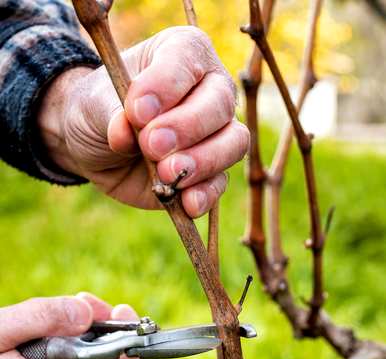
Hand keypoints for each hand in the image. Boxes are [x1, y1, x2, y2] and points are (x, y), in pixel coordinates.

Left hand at [38, 26, 249, 217]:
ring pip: (233, 143)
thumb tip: (124, 133)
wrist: (96, 147)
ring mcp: (215, 133)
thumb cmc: (99, 109)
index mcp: (182, 54)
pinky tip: (186, 203)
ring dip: (201, 162)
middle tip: (152, 145)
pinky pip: (220, 183)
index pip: (188, 59)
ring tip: (167, 174)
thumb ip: (110, 113)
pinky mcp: (209, 172)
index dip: (166, 86)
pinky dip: (205, 194)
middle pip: (220, 104)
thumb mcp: (93, 104)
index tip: (136, 112)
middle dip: (186, 128)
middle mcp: (209, 89)